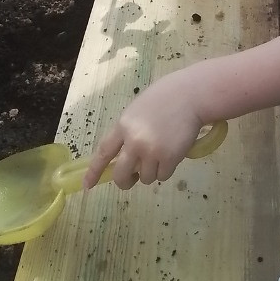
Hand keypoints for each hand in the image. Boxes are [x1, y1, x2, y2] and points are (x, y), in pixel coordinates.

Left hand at [83, 73, 204, 189]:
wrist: (191, 94)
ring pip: (145, 178)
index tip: (88, 186)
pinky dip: (166, 169)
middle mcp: (134, 141)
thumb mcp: (138, 110)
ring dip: (151, 171)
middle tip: (133, 178)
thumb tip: (123, 157)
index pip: (103, 152)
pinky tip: (172, 152)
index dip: (94, 171)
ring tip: (162, 153)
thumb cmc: (165, 97)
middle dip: (126, 181)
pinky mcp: (169, 158)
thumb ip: (129, 132)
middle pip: (121, 174)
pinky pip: (162, 176)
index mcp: (123, 125)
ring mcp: (151, 151)